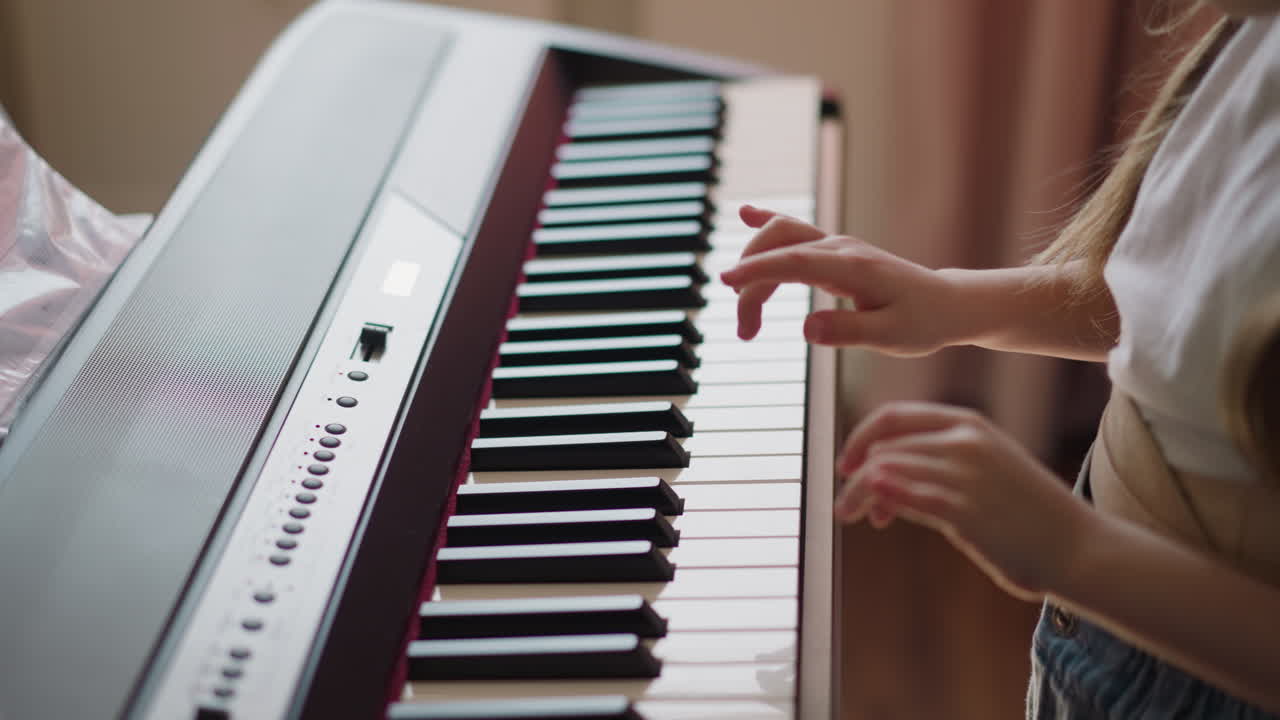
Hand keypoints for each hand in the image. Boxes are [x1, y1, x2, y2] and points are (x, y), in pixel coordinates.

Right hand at [719, 205, 957, 353]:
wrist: (948, 304)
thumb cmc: (923, 322)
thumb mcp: (892, 337)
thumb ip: (849, 331)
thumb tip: (807, 328)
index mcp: (855, 268)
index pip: (795, 262)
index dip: (758, 270)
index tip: (727, 283)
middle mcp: (842, 249)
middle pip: (780, 248)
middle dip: (751, 283)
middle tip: (745, 331)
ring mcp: (837, 246)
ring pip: (782, 237)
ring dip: (755, 266)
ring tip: (746, 316)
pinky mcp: (835, 252)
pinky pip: (796, 232)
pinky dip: (767, 225)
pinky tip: (745, 213)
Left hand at [835, 402, 1091, 600]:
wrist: (1079, 547)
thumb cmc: (1030, 515)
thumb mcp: (989, 467)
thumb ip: (941, 460)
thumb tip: (882, 473)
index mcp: (970, 423)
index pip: (894, 416)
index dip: (860, 438)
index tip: (847, 464)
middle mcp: (965, 440)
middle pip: (884, 448)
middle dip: (856, 476)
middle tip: (847, 506)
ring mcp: (965, 474)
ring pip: (886, 471)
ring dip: (860, 495)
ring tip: (854, 516)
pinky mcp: (964, 509)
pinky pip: (907, 497)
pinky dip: (882, 499)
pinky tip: (873, 513)